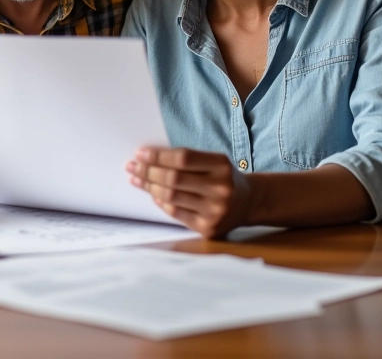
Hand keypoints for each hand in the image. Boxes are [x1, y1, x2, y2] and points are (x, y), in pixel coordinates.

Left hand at [126, 147, 251, 237]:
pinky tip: (152, 194)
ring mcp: (215, 211)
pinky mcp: (208, 228)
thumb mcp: (213, 161)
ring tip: (136, 179)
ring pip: (171, 197)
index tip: (140, 153)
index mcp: (222, 165)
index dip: (158, 155)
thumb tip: (149, 158)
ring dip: (149, 187)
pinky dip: (160, 203)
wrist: (249, 203)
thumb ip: (187, 159)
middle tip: (132, 166)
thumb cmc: (222, 177)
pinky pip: (175, 213)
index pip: (183, 158)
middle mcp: (221, 189)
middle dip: (148, 171)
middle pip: (174, 178)